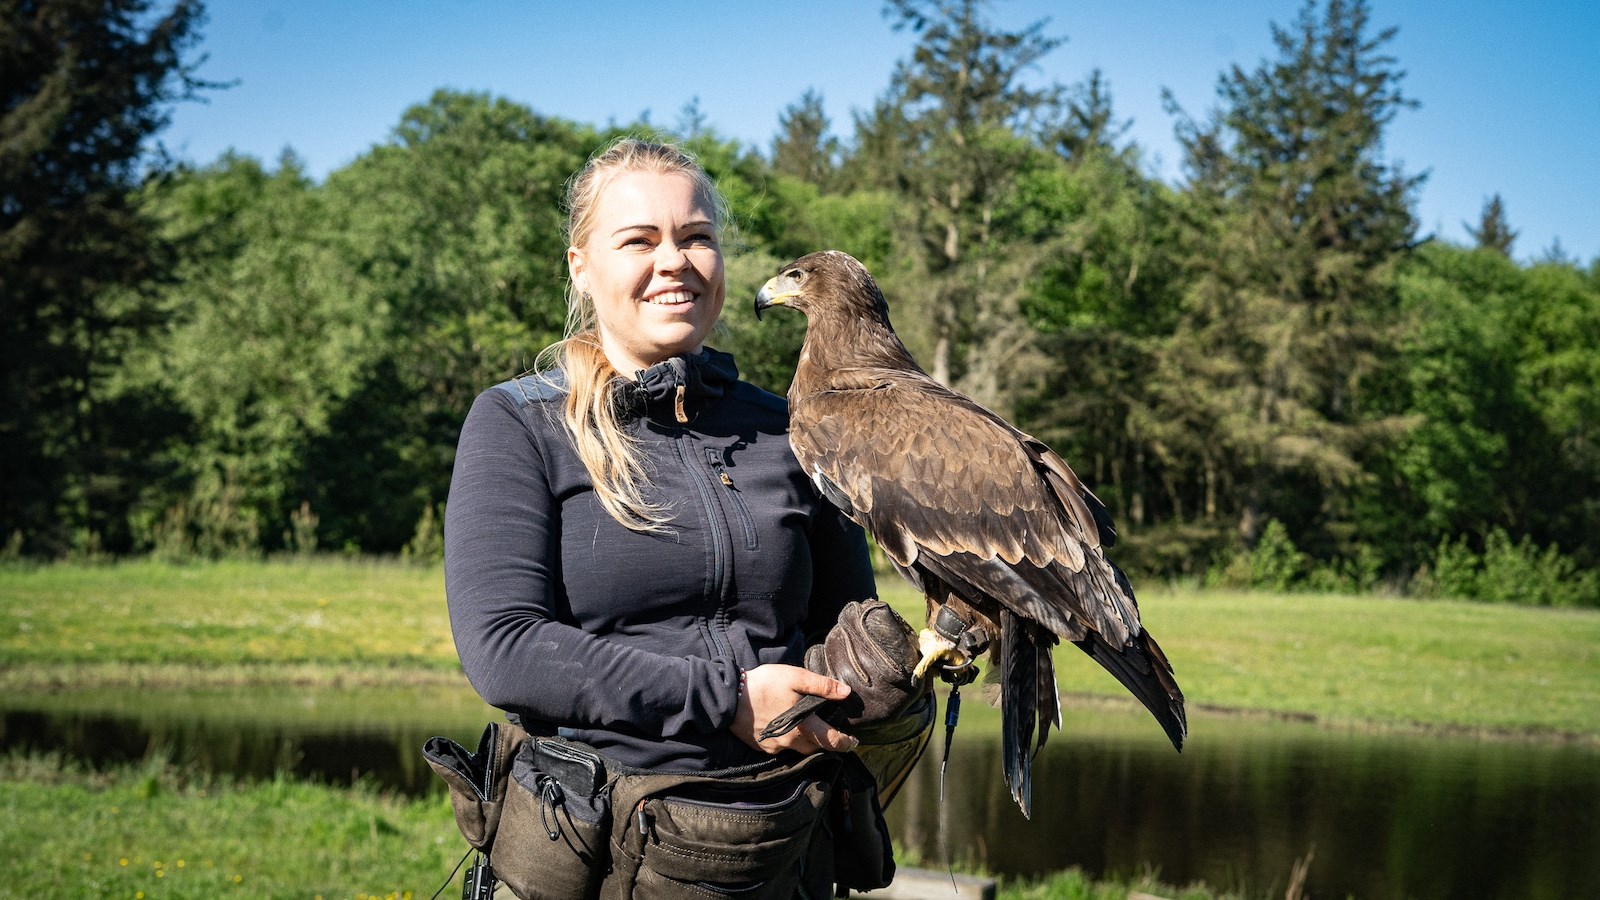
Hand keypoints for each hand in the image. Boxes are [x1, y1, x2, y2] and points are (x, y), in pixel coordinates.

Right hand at [731, 663, 858, 754]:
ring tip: (811, 731)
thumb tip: (846, 692)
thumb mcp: (795, 678)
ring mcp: (775, 747)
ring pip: (799, 751)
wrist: (728, 698)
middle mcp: (791, 743)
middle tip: (833, 734)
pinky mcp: (762, 747)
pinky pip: (782, 749)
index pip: (832, 742)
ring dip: (808, 744)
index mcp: (803, 727)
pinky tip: (788, 729)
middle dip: (827, 744)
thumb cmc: (764, 685)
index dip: (846, 743)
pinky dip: (790, 742)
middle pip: (816, 749)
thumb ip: (822, 686)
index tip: (854, 741)